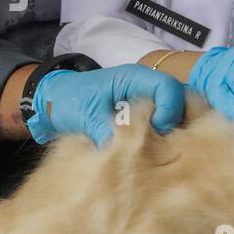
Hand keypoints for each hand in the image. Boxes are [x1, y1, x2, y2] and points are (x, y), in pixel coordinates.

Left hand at [27, 64, 184, 145]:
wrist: (53, 103)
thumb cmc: (68, 101)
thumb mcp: (84, 116)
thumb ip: (106, 131)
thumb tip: (126, 155)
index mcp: (134, 78)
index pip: (169, 88)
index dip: (169, 110)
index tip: (155, 130)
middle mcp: (146, 88)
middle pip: (180, 102)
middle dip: (176, 124)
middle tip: (160, 145)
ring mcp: (146, 103)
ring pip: (176, 116)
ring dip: (170, 134)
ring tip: (155, 151)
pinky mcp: (143, 119)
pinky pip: (163, 127)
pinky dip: (161, 140)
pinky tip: (150, 154)